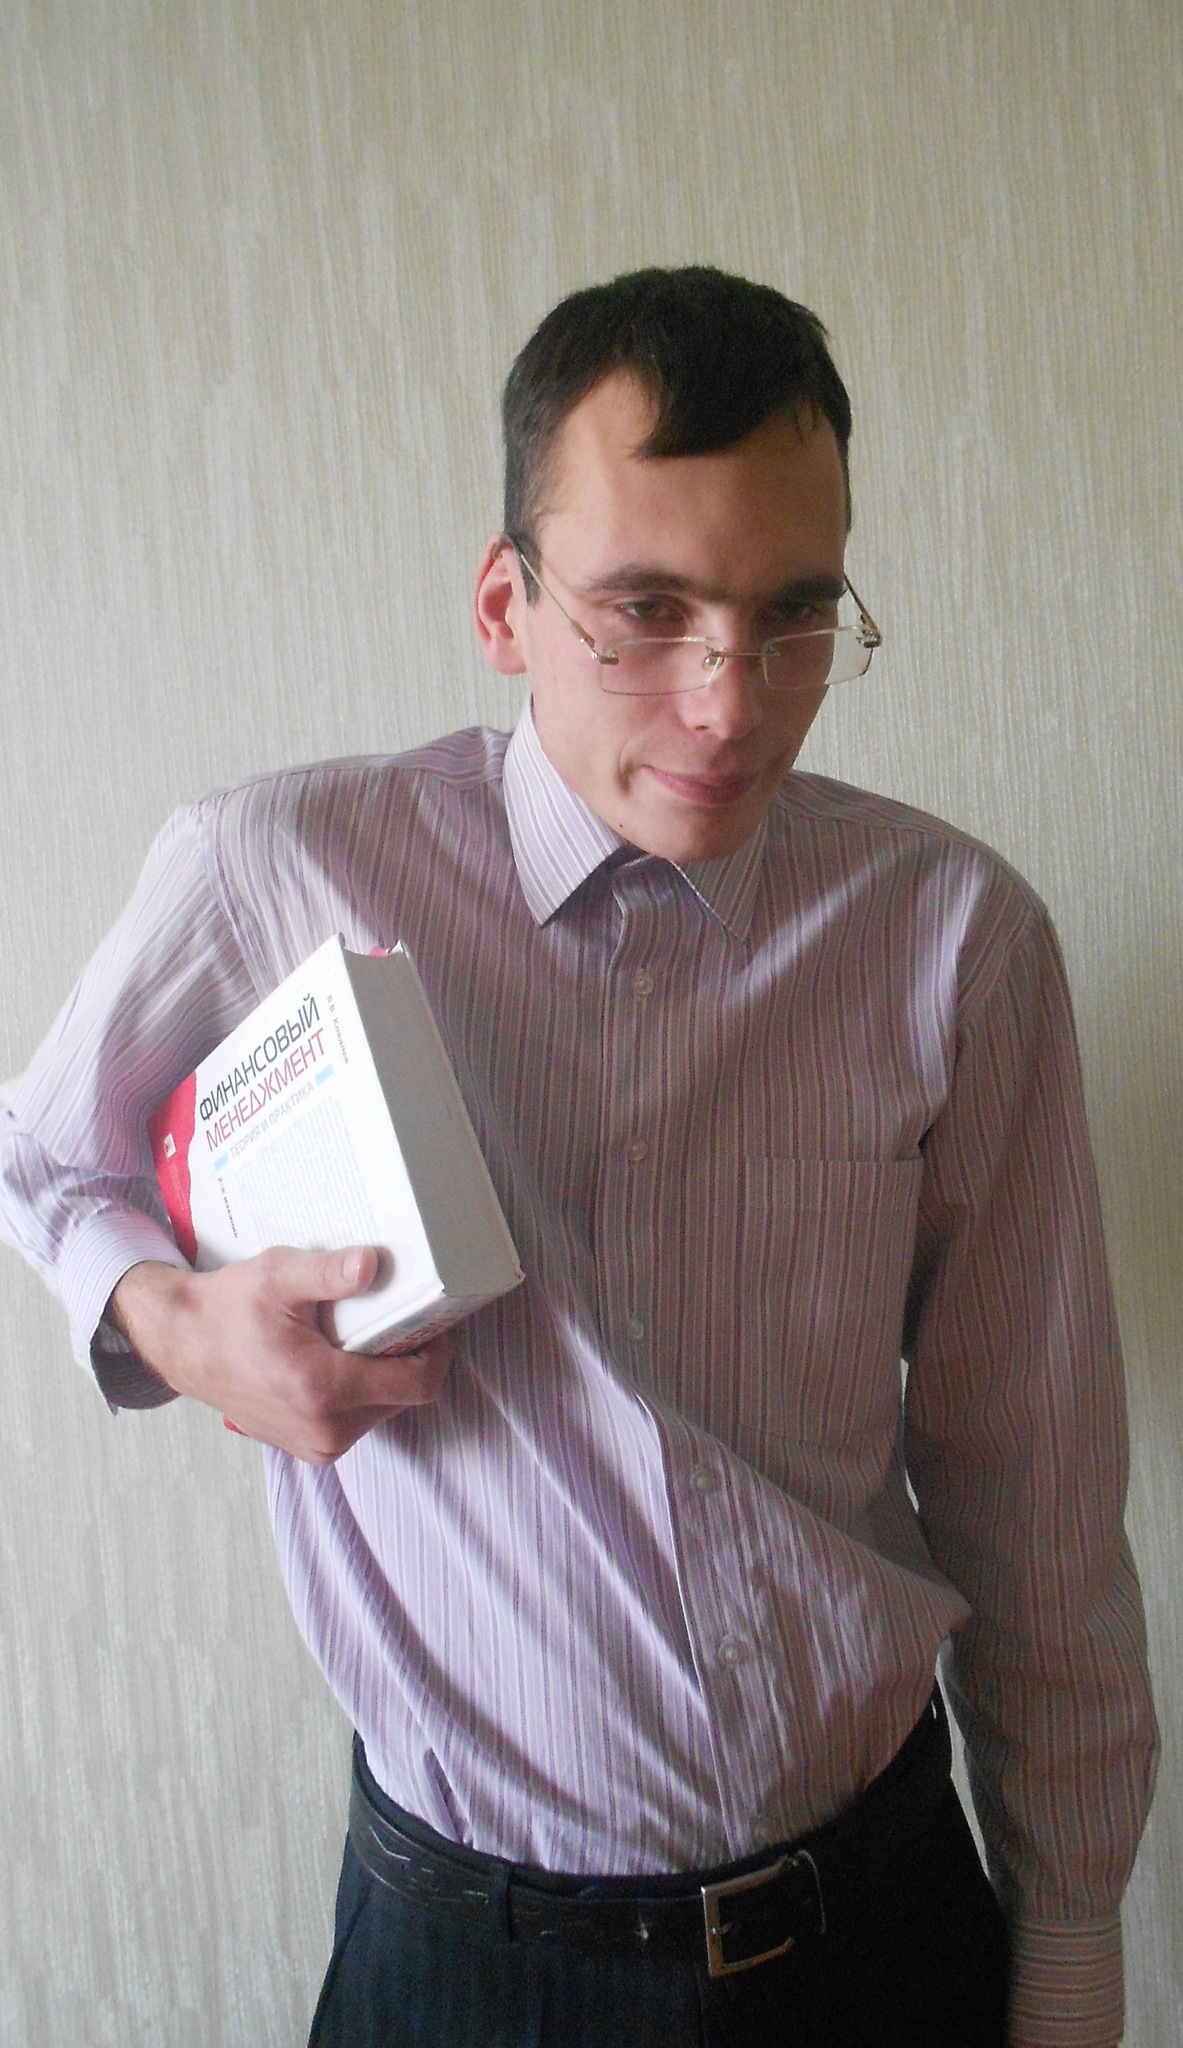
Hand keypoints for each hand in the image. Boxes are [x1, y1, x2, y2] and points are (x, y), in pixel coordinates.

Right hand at [109, 1248, 452, 1462]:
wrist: (184, 1343)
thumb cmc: (230, 1309)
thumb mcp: (279, 1275)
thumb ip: (328, 1273)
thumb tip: (372, 1265)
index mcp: (323, 1390)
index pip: (418, 1384)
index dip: (436, 1352)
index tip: (431, 1322)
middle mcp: (324, 1430)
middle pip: (403, 1397)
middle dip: (406, 1359)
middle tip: (392, 1321)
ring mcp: (316, 1445)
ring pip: (383, 1410)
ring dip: (382, 1376)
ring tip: (360, 1339)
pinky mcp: (308, 1449)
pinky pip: (358, 1421)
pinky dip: (359, 1392)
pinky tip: (341, 1361)